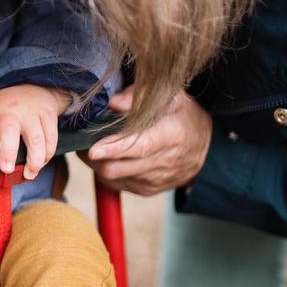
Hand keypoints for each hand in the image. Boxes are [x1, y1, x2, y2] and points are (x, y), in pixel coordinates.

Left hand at [0, 84, 69, 179]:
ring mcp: (32, 113)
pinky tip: (42, 163)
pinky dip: (48, 155)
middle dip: (9, 152)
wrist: (35, 86)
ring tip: (29, 174)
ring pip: (36, 138)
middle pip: (11, 131)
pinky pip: (51, 139)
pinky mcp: (49, 116)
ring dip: (34, 160)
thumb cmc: (9, 108)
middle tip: (7, 169)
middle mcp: (13, 112)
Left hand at [79, 87, 211, 194]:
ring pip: (114, 177)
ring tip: (92, 146)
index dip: (115, 148)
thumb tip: (111, 102)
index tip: (94, 149)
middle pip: (119, 167)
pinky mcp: (147, 190)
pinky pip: (117, 184)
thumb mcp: (172, 97)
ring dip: (97, 164)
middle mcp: (164, 162)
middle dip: (94, 157)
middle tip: (81, 141)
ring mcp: (155, 180)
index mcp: (172, 135)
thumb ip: (139, 96)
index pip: (140, 145)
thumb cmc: (184, 117)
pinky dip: (106, 172)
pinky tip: (106, 157)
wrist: (205, 150)